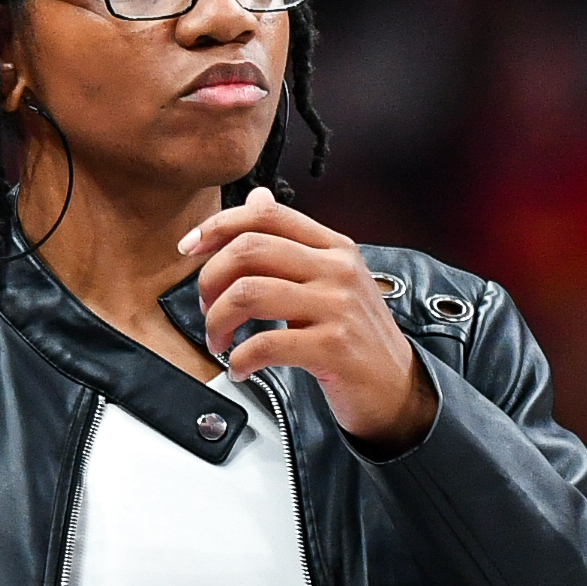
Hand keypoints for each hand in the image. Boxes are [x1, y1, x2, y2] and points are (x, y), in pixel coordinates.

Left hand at [179, 187, 437, 452]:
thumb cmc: (356, 337)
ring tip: (218, 342)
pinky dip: (239, 359)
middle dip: (210, 279)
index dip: (218, 225)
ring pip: (249, 293)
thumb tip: (258, 197)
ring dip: (217, 321)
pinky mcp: (333, 347)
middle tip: (205, 308)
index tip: (189, 247)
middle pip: (250, 249)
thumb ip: (292, 242)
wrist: (397, 388)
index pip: (266, 215)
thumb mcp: (329, 279)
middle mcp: (337, 269)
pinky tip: (239, 369)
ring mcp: (337, 306)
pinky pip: (265, 344)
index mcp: (333, 247)